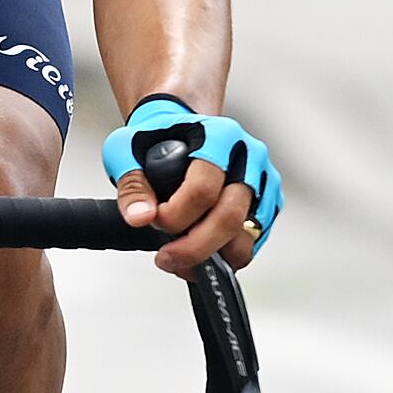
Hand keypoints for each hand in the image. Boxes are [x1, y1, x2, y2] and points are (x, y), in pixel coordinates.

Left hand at [114, 94, 277, 272]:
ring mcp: (261, 182)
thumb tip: (141, 218)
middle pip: (230, 217)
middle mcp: (248, 157)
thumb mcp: (127, 150)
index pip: (203, 188)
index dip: (176, 215)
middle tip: (167, 257)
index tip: (155, 222)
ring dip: (212, 258)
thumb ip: (132, 185)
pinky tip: (199, 256)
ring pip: (245, 236)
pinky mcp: (265, 205)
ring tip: (181, 260)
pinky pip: (251, 243)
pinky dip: (225, 258)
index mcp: (219, 137)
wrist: (180, 132)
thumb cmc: (158, 138)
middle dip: (194, 247)